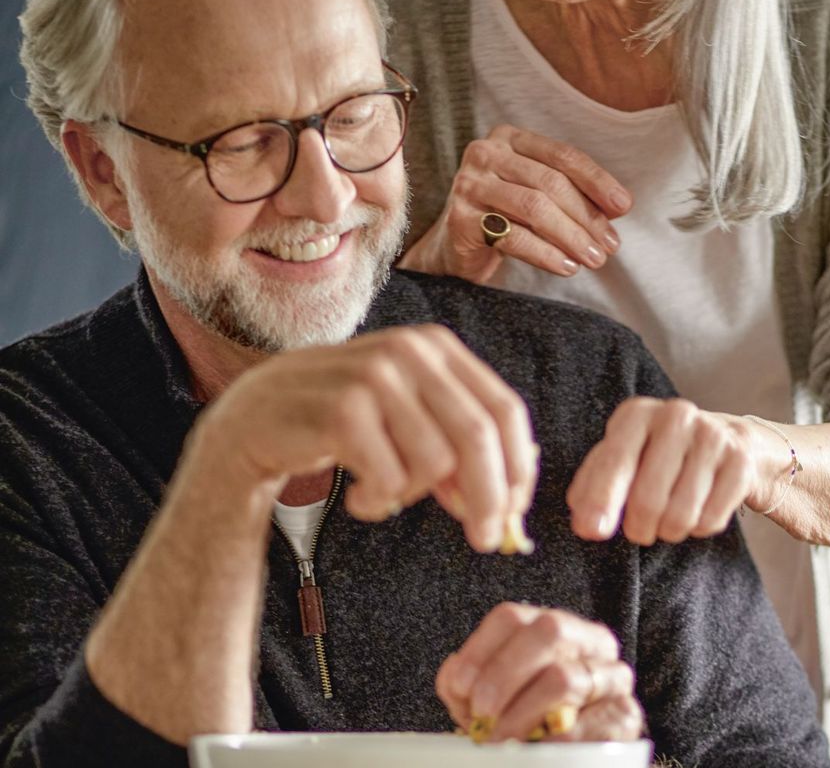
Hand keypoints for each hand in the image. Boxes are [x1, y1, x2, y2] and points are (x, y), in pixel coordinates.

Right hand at [192, 325, 536, 551]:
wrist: (255, 421)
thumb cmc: (342, 424)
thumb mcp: (409, 422)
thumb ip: (459, 445)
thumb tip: (512, 494)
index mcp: (435, 346)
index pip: (504, 409)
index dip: (518, 467)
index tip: (515, 512)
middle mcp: (409, 350)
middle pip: (478, 438)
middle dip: (489, 498)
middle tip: (484, 539)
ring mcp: (374, 375)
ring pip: (435, 462)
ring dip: (413, 496)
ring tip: (382, 493)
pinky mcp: (342, 409)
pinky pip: (390, 479)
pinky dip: (379, 502)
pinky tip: (358, 498)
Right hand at [399, 124, 631, 283]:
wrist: (454, 247)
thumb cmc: (504, 216)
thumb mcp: (538, 194)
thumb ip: (572, 192)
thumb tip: (618, 206)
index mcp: (509, 138)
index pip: (562, 155)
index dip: (597, 181)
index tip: (623, 207)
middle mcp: (485, 153)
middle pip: (550, 182)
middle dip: (587, 216)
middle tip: (610, 245)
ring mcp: (469, 184)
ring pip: (534, 208)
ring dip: (571, 236)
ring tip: (593, 259)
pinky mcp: (460, 218)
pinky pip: (512, 236)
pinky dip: (545, 253)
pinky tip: (566, 266)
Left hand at [436, 603, 643, 742]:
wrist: (574, 760)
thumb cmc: (525, 722)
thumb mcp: (490, 699)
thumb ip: (465, 684)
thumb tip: (455, 676)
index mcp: (552, 627)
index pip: (511, 617)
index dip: (481, 650)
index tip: (461, 687)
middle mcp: (588, 641)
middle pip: (547, 631)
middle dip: (505, 672)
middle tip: (481, 711)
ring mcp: (612, 676)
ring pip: (563, 677)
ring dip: (521, 714)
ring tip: (498, 740)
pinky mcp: (624, 717)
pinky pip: (584, 724)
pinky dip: (550, 741)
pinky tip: (532, 750)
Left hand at [567, 398, 764, 543]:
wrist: (728, 440)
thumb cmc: (660, 453)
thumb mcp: (624, 457)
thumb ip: (595, 485)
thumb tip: (585, 523)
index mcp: (637, 413)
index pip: (615, 461)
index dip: (601, 499)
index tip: (592, 531)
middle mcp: (675, 416)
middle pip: (646, 498)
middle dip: (638, 528)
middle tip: (639, 531)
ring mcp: (711, 437)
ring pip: (680, 515)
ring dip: (668, 530)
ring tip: (667, 520)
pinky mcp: (740, 462)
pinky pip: (709, 520)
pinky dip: (697, 528)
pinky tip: (697, 511)